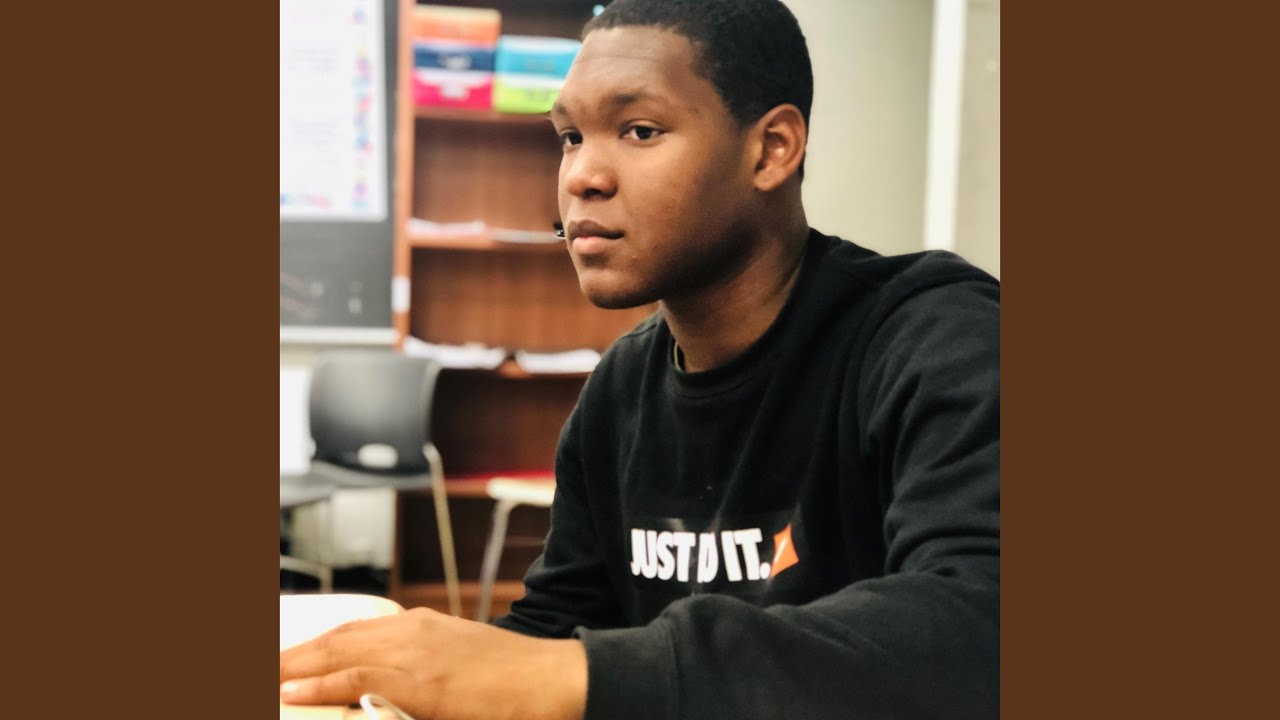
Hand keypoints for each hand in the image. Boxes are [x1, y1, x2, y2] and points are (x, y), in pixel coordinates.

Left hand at [280, 607, 586, 719]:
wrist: (553, 681)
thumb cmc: (513, 682)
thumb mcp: (459, 669)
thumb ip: (418, 677)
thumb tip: (384, 696)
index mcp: (420, 626)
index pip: (351, 632)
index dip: (312, 647)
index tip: (284, 660)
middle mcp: (412, 630)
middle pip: (336, 639)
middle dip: (292, 655)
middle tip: (259, 668)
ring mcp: (417, 652)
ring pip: (339, 655)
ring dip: (294, 667)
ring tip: (262, 678)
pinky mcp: (423, 680)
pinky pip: (360, 679)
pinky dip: (322, 684)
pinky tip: (293, 689)